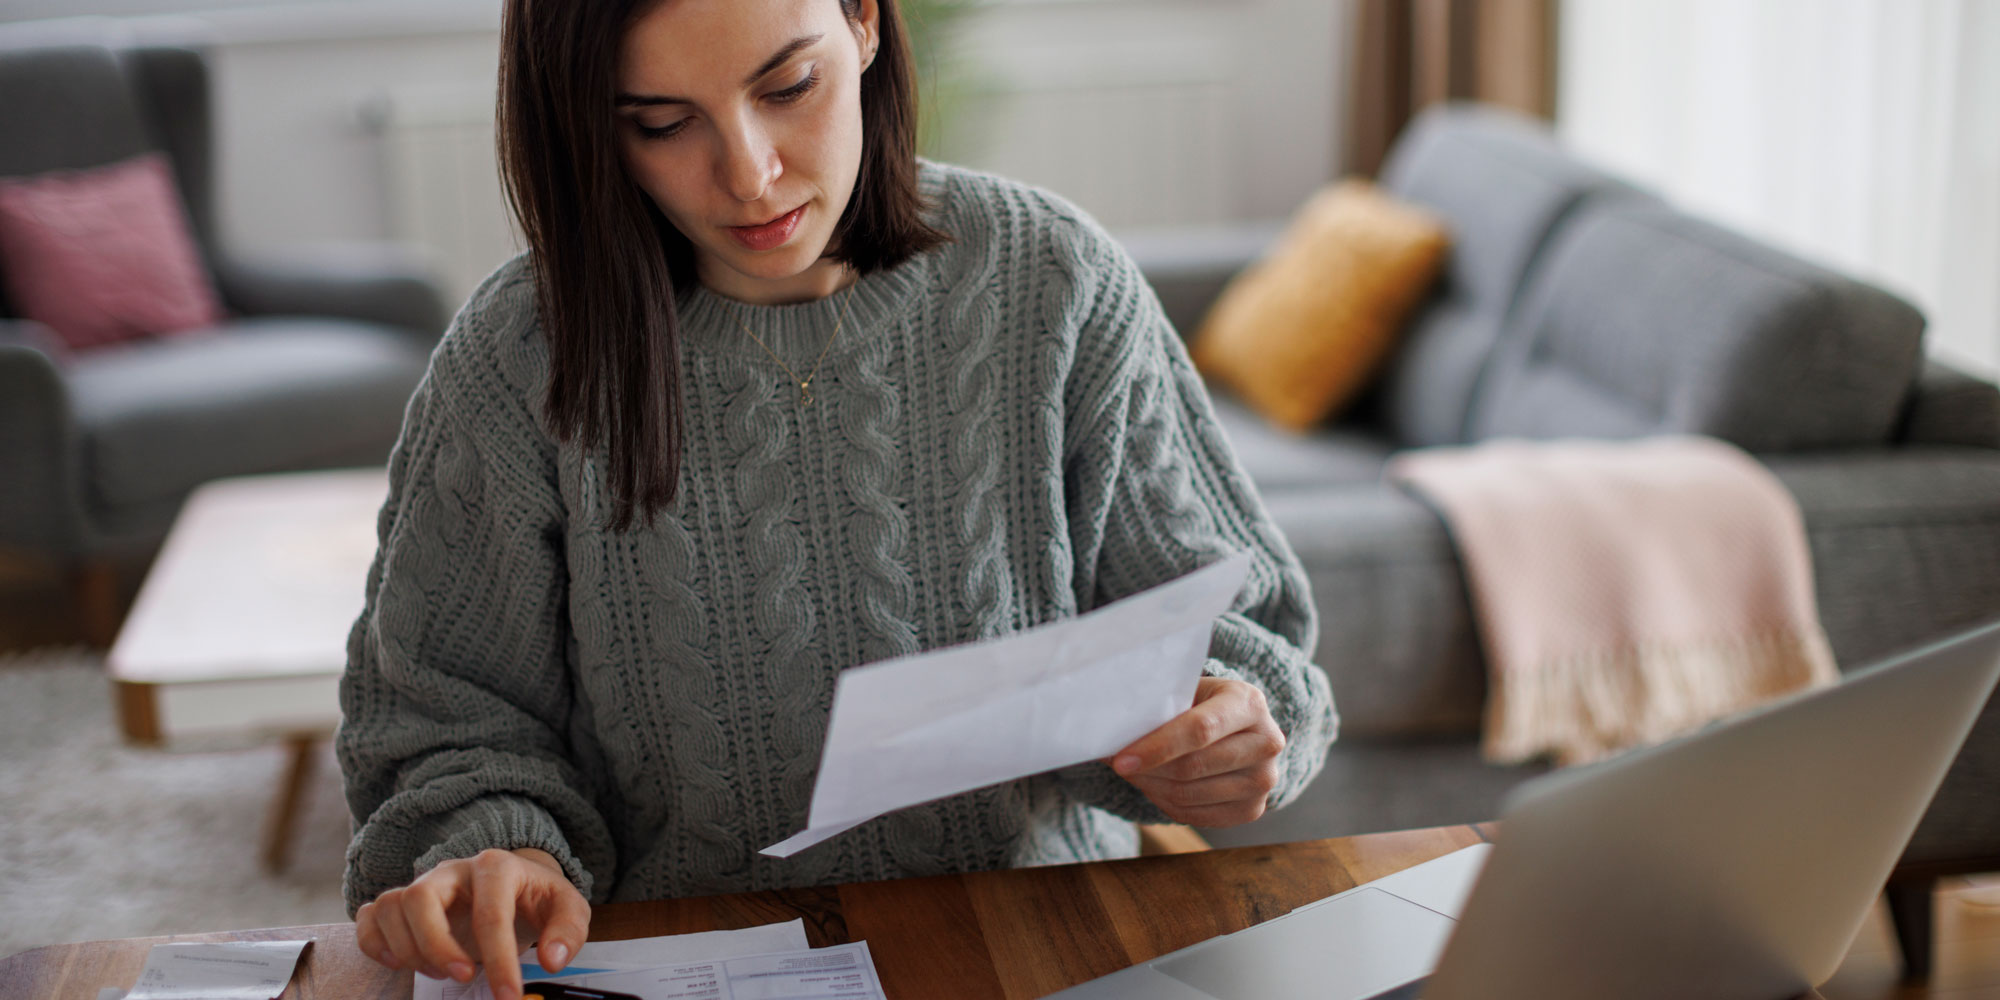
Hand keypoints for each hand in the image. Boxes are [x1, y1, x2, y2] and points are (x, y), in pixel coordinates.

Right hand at [354, 847, 589, 999]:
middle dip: (437, 946)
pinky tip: (400, 964)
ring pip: (390, 906)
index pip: (489, 913)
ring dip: (408, 949)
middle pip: (420, 898)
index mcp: (496, 866)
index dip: (498, 959)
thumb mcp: (567, 908)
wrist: (516, 884)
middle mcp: (452, 870)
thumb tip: (551, 960)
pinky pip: (369, 916)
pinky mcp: (403, 902)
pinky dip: (374, 944)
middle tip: (463, 978)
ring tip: (441, 973)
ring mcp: (423, 883)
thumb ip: (567, 931)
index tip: (508, 995)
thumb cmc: (537, 899)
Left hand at [1111, 676, 1285, 826]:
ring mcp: (1264, 780)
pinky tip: (1155, 785)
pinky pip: (1196, 815)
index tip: (1121, 759)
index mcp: (1249, 703)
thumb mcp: (1188, 691)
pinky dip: (1166, 803)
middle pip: (1193, 767)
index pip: (1200, 730)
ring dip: (1152, 786)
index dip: (1157, 747)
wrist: (1238, 728)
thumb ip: (1158, 705)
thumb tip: (1108, 728)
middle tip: (1118, 764)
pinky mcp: (1253, 809)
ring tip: (1134, 772)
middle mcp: (1267, 742)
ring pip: (1190, 794)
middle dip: (1148, 769)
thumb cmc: (1202, 704)